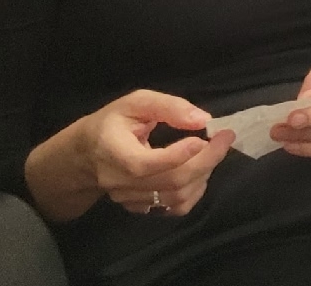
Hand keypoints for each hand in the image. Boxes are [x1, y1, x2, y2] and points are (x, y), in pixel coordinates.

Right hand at [65, 90, 235, 218]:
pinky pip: (174, 208)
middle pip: (170, 182)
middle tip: (225, 139)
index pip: (146, 164)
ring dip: (203, 175)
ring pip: (176, 197)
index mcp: (113, 152)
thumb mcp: (135, 103)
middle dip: (206, 160)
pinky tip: (198, 171)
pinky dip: (195, 191)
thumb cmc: (113, 123)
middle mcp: (119, 182)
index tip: (206, 135)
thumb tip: (202, 119)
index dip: (180, 154)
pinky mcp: (139, 208)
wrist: (86, 154)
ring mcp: (129, 199)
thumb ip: (167, 107)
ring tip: (211, 152)